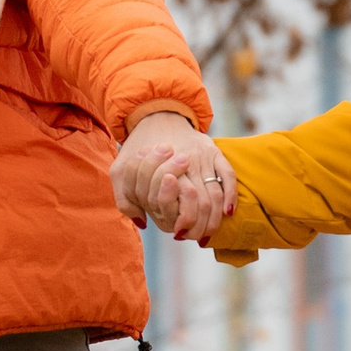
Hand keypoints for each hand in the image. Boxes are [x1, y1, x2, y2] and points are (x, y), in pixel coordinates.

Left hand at [114, 112, 236, 243]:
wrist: (155, 113)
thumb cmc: (137, 147)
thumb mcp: (120, 171)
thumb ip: (125, 200)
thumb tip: (143, 223)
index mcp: (163, 168)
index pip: (181, 202)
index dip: (183, 221)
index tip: (179, 233)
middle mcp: (187, 162)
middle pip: (201, 201)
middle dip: (201, 224)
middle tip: (197, 238)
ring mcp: (203, 156)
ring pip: (216, 192)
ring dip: (215, 216)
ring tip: (209, 231)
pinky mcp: (215, 151)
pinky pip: (228, 174)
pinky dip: (230, 195)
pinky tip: (228, 212)